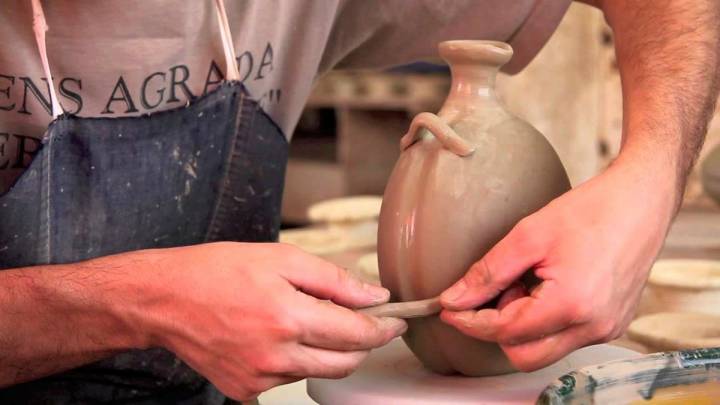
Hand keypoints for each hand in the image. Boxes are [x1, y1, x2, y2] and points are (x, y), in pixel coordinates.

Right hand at [131, 242, 405, 400]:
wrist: (164, 300)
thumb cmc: (215, 271)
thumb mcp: (281, 258)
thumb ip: (334, 280)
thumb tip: (374, 295)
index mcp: (288, 317)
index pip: (357, 333)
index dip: (384, 327)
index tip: (396, 320)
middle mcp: (276, 355)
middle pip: (346, 362)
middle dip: (362, 342)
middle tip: (361, 319)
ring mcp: (259, 378)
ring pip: (318, 371)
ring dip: (326, 349)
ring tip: (302, 318)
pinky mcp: (245, 390)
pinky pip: (288, 379)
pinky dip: (295, 360)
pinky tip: (276, 336)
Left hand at [439, 156, 676, 370]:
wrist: (641, 200)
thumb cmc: (592, 210)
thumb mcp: (528, 236)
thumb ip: (487, 273)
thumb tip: (454, 299)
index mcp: (572, 305)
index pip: (505, 332)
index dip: (470, 321)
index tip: (449, 308)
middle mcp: (593, 327)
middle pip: (524, 354)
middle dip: (499, 327)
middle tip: (499, 289)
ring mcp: (606, 329)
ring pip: (544, 349)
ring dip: (523, 323)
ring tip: (528, 280)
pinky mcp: (612, 324)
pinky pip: (566, 337)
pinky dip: (545, 320)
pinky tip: (547, 286)